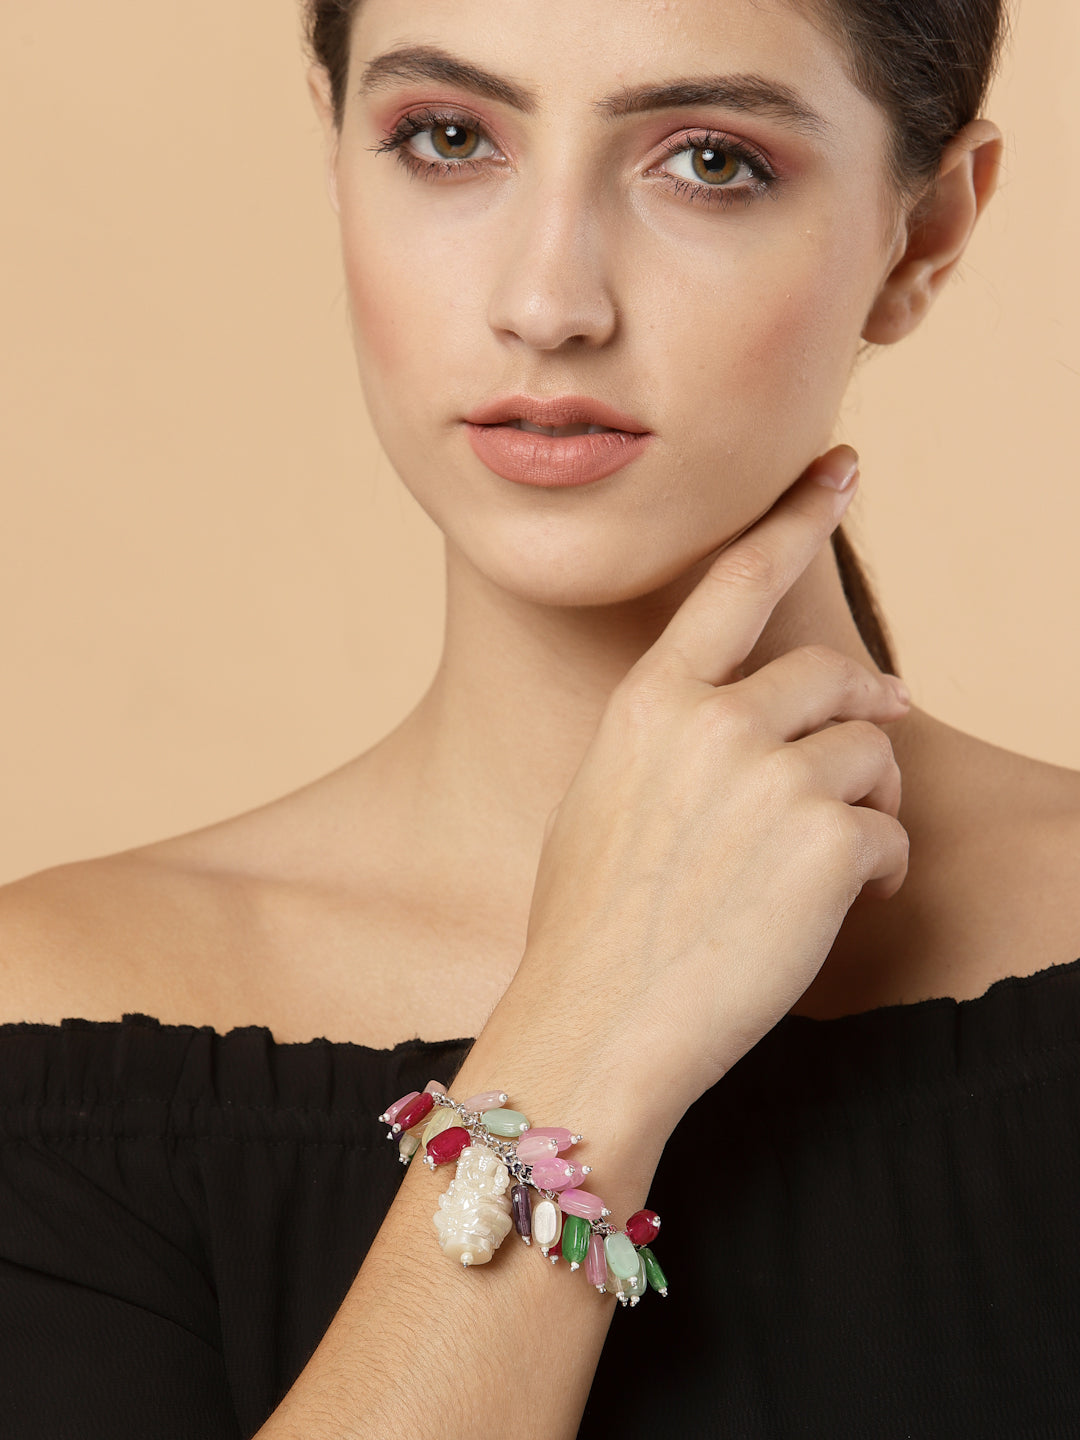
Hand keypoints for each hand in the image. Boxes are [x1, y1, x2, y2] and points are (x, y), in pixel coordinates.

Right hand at [514, 447, 909, 1131]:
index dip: (796, 518)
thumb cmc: (589, 930)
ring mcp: (770, 775)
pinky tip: (846, 902)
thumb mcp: (602, 804)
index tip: (839, 469)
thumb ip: (669, 744)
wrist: (594, 1029)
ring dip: (872, 800)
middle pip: (833, 674)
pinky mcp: (827, 838)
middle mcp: (710, 721)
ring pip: (873, 750)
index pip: (734, 582)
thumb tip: (742, 722)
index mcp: (647, 704)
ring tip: (839, 860)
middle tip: (881, 739)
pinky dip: (884, 865)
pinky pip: (892, 827)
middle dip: (865, 708)